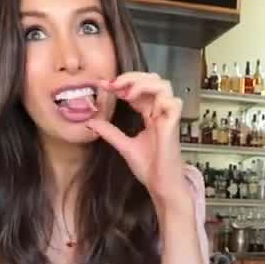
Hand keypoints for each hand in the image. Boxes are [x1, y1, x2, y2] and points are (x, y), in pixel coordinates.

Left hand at [85, 72, 188, 207]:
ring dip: (143, 84)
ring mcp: (168, 118)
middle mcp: (160, 113)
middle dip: (133, 77)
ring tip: (126, 93)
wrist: (161, 186)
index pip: (139, 90)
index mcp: (151, 116)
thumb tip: (91, 122)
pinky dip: (159, 98)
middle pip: (153, 80)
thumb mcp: (124, 146)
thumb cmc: (150, 168)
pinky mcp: (174, 125)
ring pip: (164, 86)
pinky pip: (174, 102)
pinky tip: (140, 106)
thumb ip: (110, 132)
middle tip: (113, 85)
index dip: (123, 83)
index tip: (103, 85)